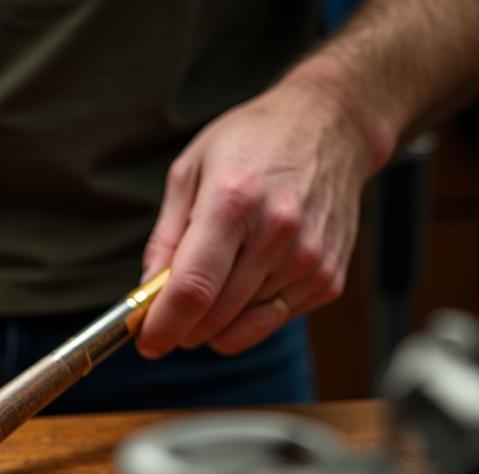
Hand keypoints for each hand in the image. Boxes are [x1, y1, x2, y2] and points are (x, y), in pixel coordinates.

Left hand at [136, 77, 380, 358]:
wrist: (331, 127)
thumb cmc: (253, 143)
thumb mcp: (190, 173)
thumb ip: (165, 239)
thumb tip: (147, 293)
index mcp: (233, 202)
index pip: (193, 288)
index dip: (163, 325)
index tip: (147, 341)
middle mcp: (277, 234)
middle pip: (216, 316)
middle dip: (182, 328)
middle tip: (167, 316)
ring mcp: (309, 260)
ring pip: (244, 326)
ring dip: (215, 323)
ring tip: (211, 285)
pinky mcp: (329, 279)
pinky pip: (274, 320)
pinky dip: (249, 315)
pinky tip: (248, 278)